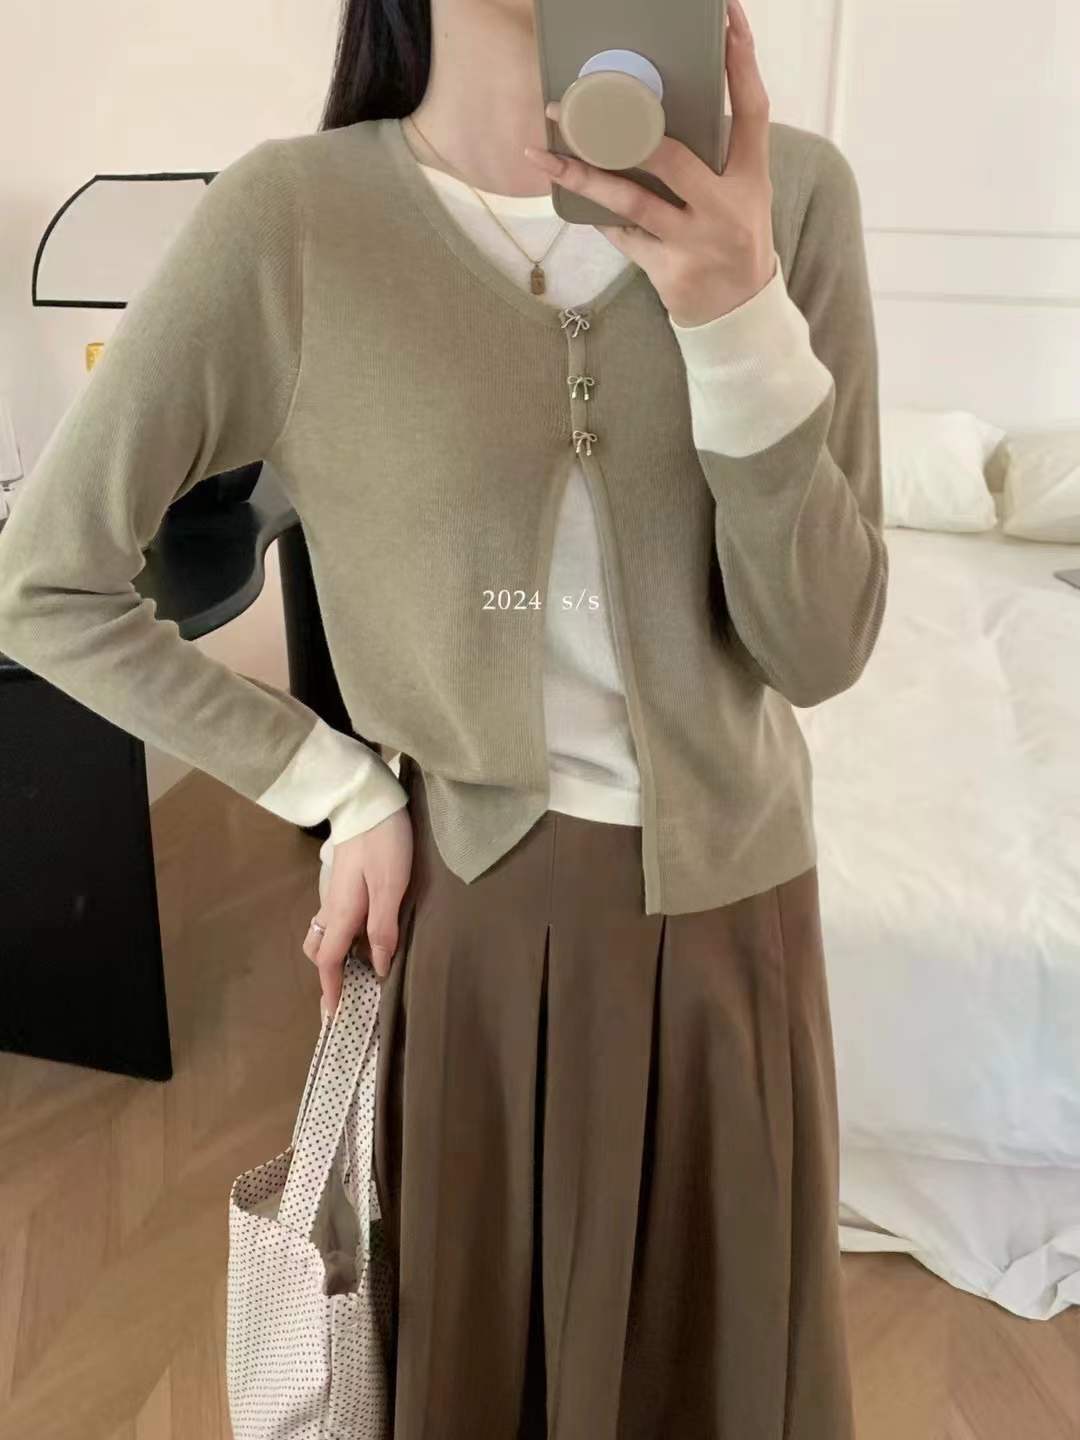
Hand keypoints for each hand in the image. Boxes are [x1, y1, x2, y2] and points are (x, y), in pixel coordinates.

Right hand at [303, 804, 413, 1015]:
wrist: (368, 799)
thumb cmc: (382, 842)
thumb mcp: (391, 887)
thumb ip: (383, 928)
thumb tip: (380, 967)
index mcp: (342, 912)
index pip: (328, 960)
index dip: (331, 989)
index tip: (334, 1015)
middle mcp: (332, 906)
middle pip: (319, 949)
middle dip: (328, 975)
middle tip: (349, 995)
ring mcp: (335, 891)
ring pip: (327, 932)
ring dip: (336, 955)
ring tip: (361, 971)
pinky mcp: (344, 880)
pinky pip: (337, 918)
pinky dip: (345, 936)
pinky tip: (367, 936)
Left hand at [523, 0, 774, 326]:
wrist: (739, 314)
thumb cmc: (732, 239)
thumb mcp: (741, 194)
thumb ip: (712, 156)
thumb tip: (652, 110)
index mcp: (751, 177)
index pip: (752, 108)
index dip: (741, 61)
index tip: (727, 18)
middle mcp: (725, 207)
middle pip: (670, 155)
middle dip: (621, 126)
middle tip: (577, 102)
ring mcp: (696, 242)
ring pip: (632, 200)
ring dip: (583, 176)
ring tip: (544, 155)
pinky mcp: (669, 272)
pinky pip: (623, 235)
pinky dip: (598, 215)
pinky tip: (571, 195)